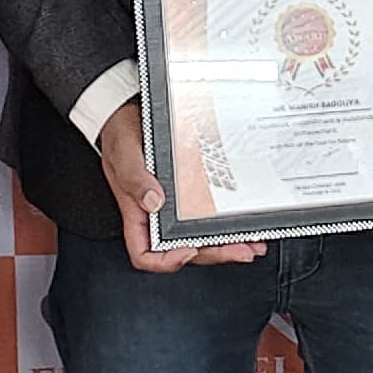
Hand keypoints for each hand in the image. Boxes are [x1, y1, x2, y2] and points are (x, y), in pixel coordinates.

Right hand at [95, 102, 266, 272]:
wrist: (128, 112)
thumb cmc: (120, 135)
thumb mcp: (124, 153)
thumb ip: (135, 178)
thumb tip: (154, 201)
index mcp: (137, 214)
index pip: (145, 254)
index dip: (167, 260)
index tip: (188, 249)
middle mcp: (156, 216)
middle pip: (184, 250)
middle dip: (214, 253)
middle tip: (241, 251)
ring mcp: (174, 207)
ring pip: (201, 237)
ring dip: (227, 245)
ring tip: (252, 244)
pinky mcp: (188, 194)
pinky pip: (207, 217)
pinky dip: (226, 224)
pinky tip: (244, 225)